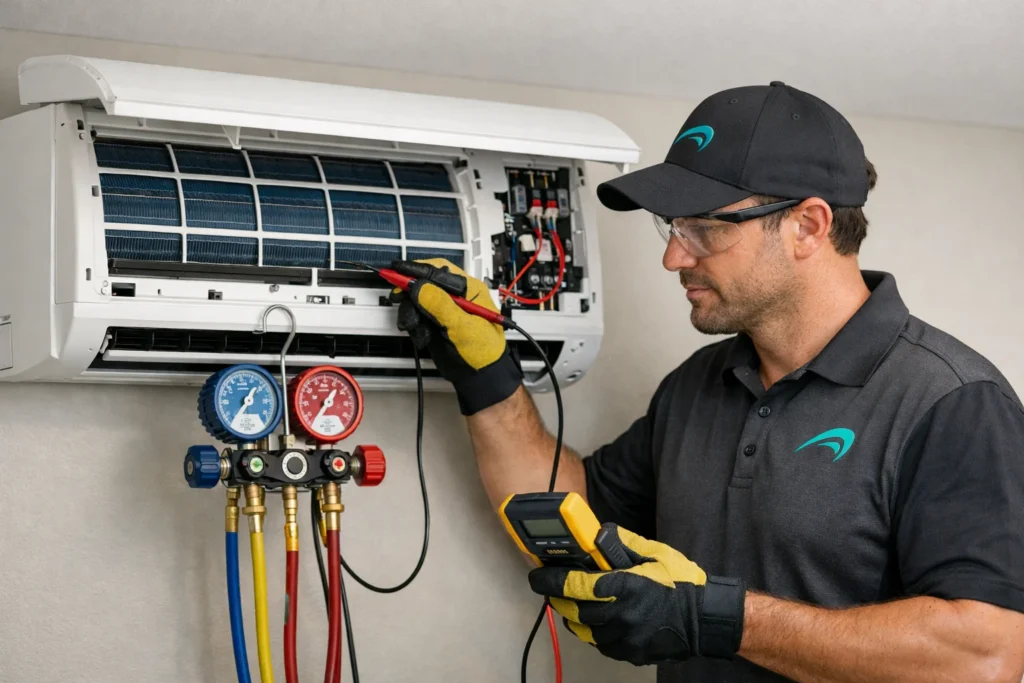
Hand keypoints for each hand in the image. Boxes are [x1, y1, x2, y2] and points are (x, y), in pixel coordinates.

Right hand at [391, 258, 521, 414]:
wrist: (478, 378)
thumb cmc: (484, 352)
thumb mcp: (463, 327)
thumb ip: (441, 305)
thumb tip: (420, 287)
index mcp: (469, 290)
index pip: (439, 271)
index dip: (417, 270)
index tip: (398, 271)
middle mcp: (455, 297)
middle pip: (424, 284)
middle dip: (411, 294)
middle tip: (398, 297)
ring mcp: (443, 311)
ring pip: (417, 302)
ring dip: (412, 314)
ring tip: (417, 328)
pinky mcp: (434, 324)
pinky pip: (416, 318)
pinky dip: (415, 327)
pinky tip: (423, 336)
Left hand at [528, 524, 745, 665]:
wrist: (704, 619)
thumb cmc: (681, 583)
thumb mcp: (652, 553)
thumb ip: (621, 544)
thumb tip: (597, 534)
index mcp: (623, 587)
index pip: (573, 584)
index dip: (550, 580)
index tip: (537, 576)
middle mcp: (620, 615)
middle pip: (573, 610)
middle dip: (558, 598)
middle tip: (552, 589)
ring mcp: (624, 638)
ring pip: (584, 630)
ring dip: (573, 616)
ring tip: (572, 604)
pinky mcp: (630, 653)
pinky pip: (601, 644)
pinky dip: (592, 632)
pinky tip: (596, 620)